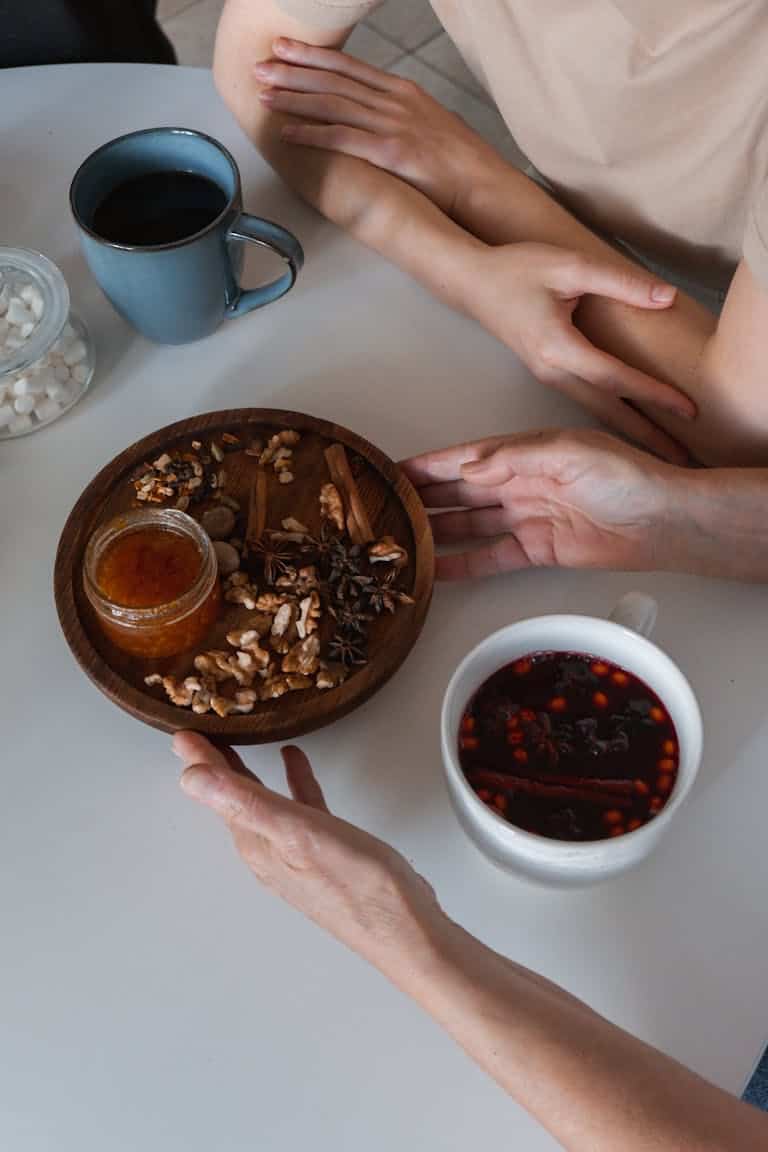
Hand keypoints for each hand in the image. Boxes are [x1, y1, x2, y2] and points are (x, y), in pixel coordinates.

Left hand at [175, 734, 445, 974]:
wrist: (404, 930)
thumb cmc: (358, 884)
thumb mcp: (297, 833)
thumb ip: (245, 803)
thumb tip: (190, 778)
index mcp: (257, 843)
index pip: (216, 793)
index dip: (198, 759)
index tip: (181, 733)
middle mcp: (269, 851)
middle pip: (233, 798)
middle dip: (214, 766)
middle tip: (199, 735)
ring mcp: (296, 853)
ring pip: (262, 802)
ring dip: (247, 773)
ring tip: (238, 743)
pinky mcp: (325, 852)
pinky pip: (298, 808)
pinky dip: (292, 783)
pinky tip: (296, 763)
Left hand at [255, 37, 504, 217]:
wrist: (484, 184)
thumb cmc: (461, 164)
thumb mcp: (432, 126)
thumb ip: (405, 117)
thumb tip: (386, 118)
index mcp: (404, 92)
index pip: (350, 67)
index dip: (314, 57)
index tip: (286, 48)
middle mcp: (395, 101)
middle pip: (335, 80)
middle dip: (294, 71)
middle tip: (260, 65)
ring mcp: (393, 124)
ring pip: (333, 104)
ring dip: (295, 98)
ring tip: (264, 94)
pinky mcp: (392, 151)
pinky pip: (343, 138)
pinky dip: (312, 133)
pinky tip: (288, 132)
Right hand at [402, 428, 685, 579]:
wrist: (663, 520)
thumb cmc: (625, 475)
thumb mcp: (568, 452)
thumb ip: (513, 457)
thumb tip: (466, 469)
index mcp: (523, 452)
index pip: (464, 458)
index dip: (427, 465)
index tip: (391, 471)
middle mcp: (519, 483)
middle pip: (459, 492)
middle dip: (423, 498)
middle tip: (384, 509)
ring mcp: (526, 517)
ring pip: (469, 524)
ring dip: (437, 530)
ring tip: (400, 541)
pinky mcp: (537, 550)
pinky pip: (491, 557)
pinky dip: (464, 564)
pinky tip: (437, 570)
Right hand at [465, 243, 693, 462]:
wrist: (472, 283)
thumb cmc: (517, 269)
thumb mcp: (569, 265)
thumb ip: (619, 282)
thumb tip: (667, 297)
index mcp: (558, 348)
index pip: (616, 378)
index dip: (654, 394)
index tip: (689, 410)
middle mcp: (552, 372)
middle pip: (608, 411)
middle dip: (647, 436)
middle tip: (684, 458)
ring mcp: (548, 377)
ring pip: (596, 412)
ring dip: (631, 432)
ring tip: (665, 450)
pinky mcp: (548, 375)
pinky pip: (586, 402)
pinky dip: (613, 417)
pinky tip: (633, 423)